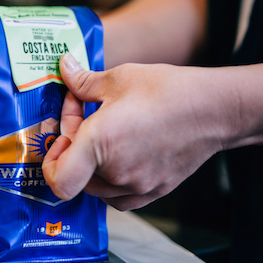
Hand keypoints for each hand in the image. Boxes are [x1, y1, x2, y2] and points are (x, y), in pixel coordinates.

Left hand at [42, 54, 229, 209]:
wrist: (212, 109)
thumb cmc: (166, 91)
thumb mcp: (117, 77)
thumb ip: (82, 80)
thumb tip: (64, 66)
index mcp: (99, 144)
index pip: (58, 180)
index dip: (50, 161)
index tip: (61, 136)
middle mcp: (116, 172)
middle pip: (75, 175)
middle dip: (72, 147)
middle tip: (85, 115)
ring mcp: (137, 187)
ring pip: (96, 187)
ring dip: (91, 164)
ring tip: (105, 131)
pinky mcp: (154, 191)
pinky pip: (119, 196)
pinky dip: (112, 178)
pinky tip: (121, 151)